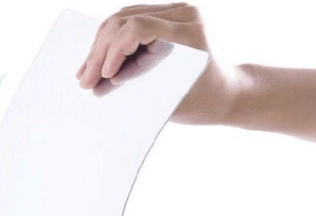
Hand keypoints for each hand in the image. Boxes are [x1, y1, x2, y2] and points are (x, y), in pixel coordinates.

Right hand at [76, 2, 241, 124]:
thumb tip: (102, 86)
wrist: (231, 94)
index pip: (139, 27)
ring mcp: (178, 12)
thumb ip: (140, 87)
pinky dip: (114, 42)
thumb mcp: (175, 99)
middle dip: (101, 51)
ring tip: (86, 71)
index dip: (114, 50)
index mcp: (190, 32)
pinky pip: (133, 22)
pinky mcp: (170, 18)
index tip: (103, 76)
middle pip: (126, 19)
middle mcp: (185, 14)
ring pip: (124, 18)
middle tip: (84, 78)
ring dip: (102, 45)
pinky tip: (100, 60)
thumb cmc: (208, 102)